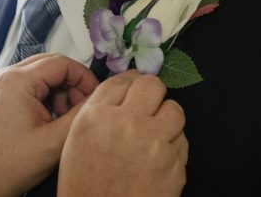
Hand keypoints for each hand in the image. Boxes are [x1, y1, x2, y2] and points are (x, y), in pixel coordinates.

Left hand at [0, 54, 98, 196]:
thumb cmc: (8, 166)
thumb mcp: (54, 140)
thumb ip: (81, 113)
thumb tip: (99, 95)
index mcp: (16, 81)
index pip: (62, 63)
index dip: (84, 77)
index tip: (94, 94)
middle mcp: (5, 75)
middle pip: (52, 65)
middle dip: (73, 83)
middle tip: (81, 105)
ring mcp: (0, 83)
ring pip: (43, 73)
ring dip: (61, 90)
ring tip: (65, 114)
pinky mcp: (0, 92)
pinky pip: (32, 83)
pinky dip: (48, 95)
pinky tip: (51, 115)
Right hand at [58, 70, 187, 196]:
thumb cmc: (84, 180)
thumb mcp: (78, 137)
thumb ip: (101, 106)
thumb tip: (126, 86)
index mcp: (98, 116)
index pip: (124, 80)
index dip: (132, 80)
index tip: (136, 86)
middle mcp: (128, 123)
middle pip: (153, 85)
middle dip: (152, 93)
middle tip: (148, 105)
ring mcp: (155, 144)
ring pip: (175, 109)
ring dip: (166, 118)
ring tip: (156, 132)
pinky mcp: (175, 165)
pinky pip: (182, 139)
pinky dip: (173, 144)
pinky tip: (159, 156)